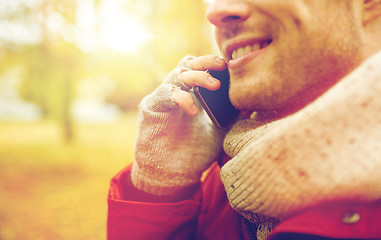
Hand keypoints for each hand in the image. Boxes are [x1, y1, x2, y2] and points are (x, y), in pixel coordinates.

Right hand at [131, 55, 226, 195]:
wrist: (173, 173)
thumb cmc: (195, 151)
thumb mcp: (220, 131)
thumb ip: (231, 116)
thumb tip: (250, 104)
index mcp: (193, 94)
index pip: (201, 68)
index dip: (213, 64)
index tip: (231, 65)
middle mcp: (178, 91)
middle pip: (188, 64)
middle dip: (205, 61)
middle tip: (222, 65)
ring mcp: (164, 97)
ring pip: (177, 74)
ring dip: (197, 76)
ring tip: (214, 86)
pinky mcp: (152, 106)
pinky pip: (165, 93)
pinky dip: (181, 97)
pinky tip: (193, 110)